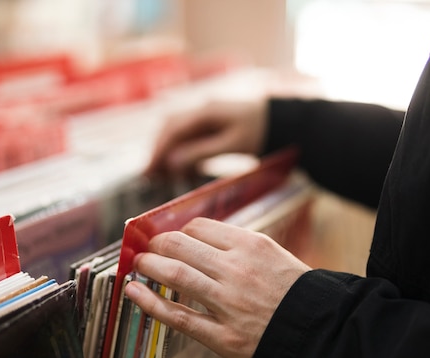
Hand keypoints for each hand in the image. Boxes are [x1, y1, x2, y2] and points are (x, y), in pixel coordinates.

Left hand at [124, 217, 310, 357]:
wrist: (318, 331)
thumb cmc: (298, 293)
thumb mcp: (275, 255)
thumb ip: (241, 246)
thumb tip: (203, 239)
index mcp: (252, 246)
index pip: (201, 227)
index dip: (180, 231)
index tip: (172, 236)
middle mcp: (237, 269)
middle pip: (181, 246)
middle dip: (157, 244)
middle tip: (148, 248)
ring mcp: (228, 302)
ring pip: (175, 275)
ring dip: (148, 266)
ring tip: (138, 264)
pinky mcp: (222, 335)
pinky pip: (178, 316)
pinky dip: (149, 303)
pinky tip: (133, 292)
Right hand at [146, 98, 267, 177]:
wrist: (281, 120)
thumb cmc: (260, 131)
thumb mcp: (233, 144)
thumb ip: (202, 152)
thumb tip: (171, 162)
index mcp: (206, 110)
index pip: (173, 129)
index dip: (158, 150)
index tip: (149, 170)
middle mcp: (202, 109)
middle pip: (171, 128)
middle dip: (159, 151)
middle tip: (150, 175)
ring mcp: (206, 114)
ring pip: (178, 132)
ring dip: (169, 151)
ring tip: (162, 174)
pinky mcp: (212, 123)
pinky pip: (190, 135)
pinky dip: (183, 151)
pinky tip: (182, 168)